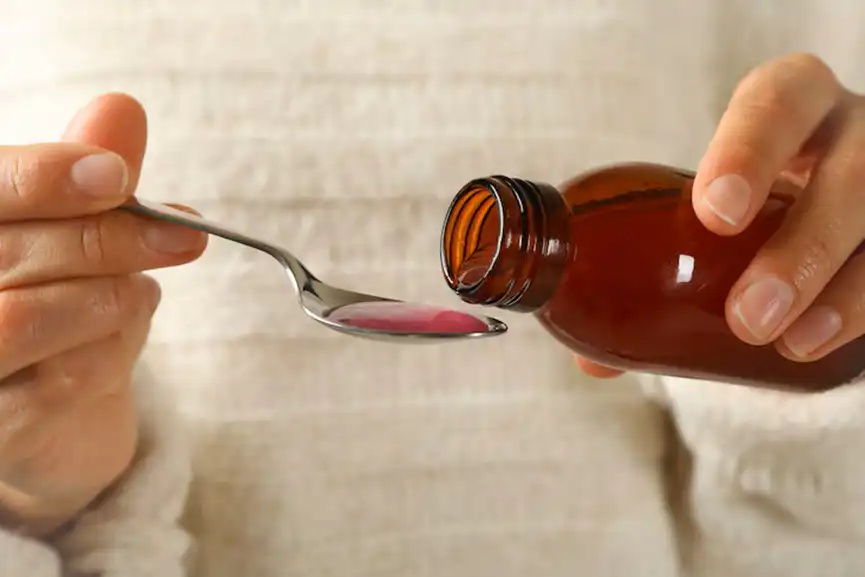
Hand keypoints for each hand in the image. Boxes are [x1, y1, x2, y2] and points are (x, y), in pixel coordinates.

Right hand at [0, 93, 206, 534]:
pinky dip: (113, 352)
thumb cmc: (61, 298)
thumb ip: (93, 174)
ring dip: (109, 298)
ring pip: (26, 318)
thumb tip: (120, 109)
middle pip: (11, 251)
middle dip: (111, 239)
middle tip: (185, 238)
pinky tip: (128, 329)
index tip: (118, 176)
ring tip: (143, 291)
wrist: (54, 407)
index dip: (47, 177)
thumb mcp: (81, 230)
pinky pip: (57, 383)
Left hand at [577, 53, 864, 376]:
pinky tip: (815, 345)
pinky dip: (862, 311)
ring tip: (786, 343)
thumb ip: (651, 266)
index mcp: (791, 107)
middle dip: (803, 247)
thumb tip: (595, 360)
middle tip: (747, 315)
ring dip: (843, 293)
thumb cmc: (749, 204)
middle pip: (852, 172)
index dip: (748, 151)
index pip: (778, 102)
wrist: (817, 208)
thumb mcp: (708, 210)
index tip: (713, 215)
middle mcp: (850, 135)